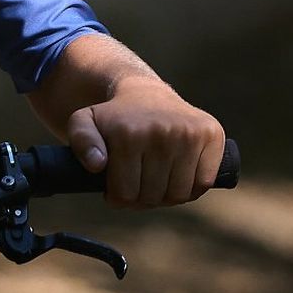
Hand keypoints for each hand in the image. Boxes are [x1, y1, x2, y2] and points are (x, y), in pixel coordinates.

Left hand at [68, 72, 226, 208]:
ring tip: (155, 180)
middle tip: (137, 183)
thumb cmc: (114, 118)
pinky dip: (192, 187)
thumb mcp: (83, 123)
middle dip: (142, 198)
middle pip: (153, 197)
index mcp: (129, 135)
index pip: (126, 194)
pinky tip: (178, 174)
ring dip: (166, 195)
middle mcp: (162, 132)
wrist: (145, 94)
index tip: (116, 186)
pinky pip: (204, 183)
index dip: (118, 198)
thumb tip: (97, 164)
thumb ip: (80, 142)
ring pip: (179, 194)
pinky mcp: (212, 134)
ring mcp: (190, 133)